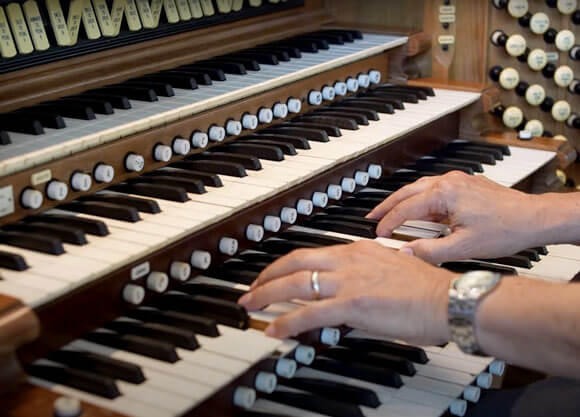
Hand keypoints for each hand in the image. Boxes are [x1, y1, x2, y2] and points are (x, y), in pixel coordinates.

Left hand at [238, 240, 454, 344]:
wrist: (446, 299)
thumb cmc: (426, 290)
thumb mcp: (388, 272)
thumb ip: (363, 279)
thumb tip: (347, 297)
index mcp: (357, 250)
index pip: (311, 254)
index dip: (286, 264)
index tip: (274, 274)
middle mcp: (348, 261)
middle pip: (295, 263)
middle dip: (267, 276)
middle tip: (252, 288)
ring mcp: (349, 281)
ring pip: (296, 284)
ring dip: (267, 295)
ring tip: (251, 305)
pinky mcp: (352, 304)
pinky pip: (309, 313)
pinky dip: (286, 321)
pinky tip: (273, 328)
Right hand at [366, 171, 547, 263]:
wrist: (534, 218)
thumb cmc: (506, 228)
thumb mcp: (463, 247)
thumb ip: (430, 251)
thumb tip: (407, 254)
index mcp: (444, 193)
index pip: (406, 209)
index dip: (389, 223)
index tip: (379, 233)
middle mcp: (448, 181)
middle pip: (407, 192)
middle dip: (387, 205)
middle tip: (372, 216)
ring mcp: (457, 180)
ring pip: (420, 188)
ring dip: (403, 201)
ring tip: (390, 213)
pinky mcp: (465, 184)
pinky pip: (434, 189)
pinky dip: (420, 200)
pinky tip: (419, 211)